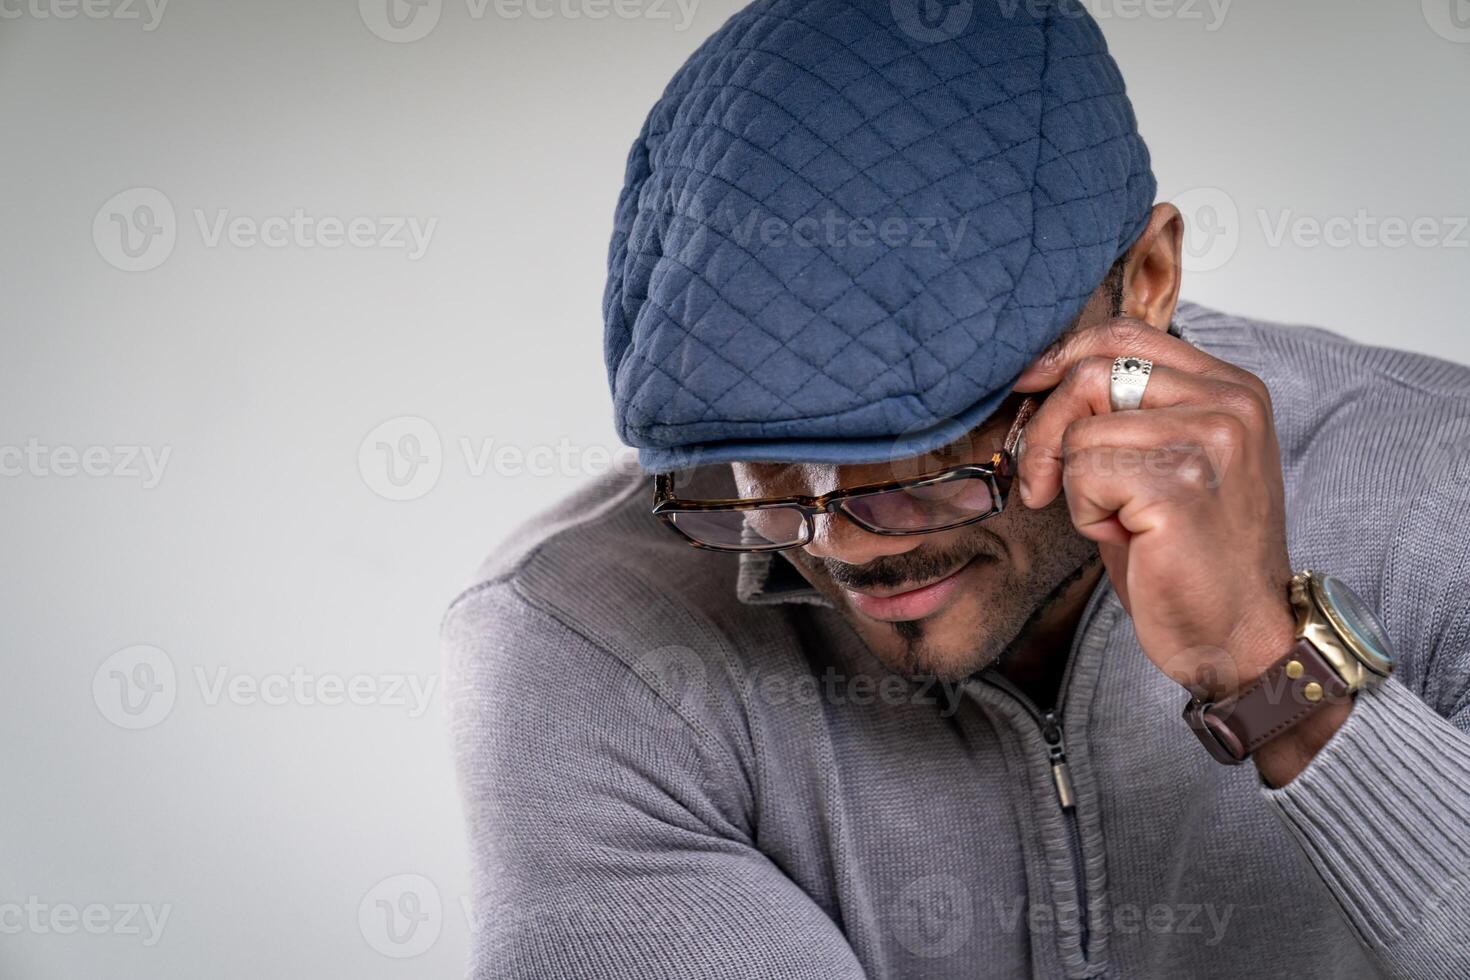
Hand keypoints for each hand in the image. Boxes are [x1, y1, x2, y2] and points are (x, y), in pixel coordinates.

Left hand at [1011, 318, 1297, 701]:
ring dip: (1075, 485)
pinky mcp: (1179, 483)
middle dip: (1046, 429)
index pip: (1127, 335)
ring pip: (1080, 432)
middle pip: (1093, 373)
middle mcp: (1229, 405)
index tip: (1029, 387)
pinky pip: (1082, 473)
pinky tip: (1125, 537)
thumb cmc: (1191, 557)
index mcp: (1231, 390)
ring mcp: (1209, 440)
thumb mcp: (1165, 464)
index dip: (1064, 357)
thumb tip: (1044, 376)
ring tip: (1117, 519)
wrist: (1238, 637)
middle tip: (1042, 482)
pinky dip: (1084, 512)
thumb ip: (1126, 413)